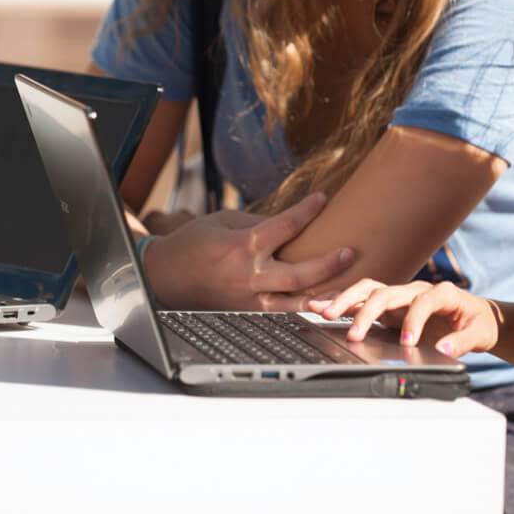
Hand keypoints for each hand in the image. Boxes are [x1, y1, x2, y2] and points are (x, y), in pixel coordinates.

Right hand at [141, 193, 352, 310]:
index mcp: (242, 246)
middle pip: (300, 273)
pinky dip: (303, 310)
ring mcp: (248, 300)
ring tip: (347, 287)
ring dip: (324, 295)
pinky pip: (281, 313)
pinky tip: (322, 306)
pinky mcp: (246, 314)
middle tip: (350, 252)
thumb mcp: (222, 222)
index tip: (323, 199)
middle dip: (329, 263)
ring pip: (295, 302)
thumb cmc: (191, 243)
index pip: (284, 226)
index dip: (307, 211)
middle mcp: (249, 276)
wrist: (163, 277)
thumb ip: (256, 223)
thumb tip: (288, 223)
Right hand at [308, 278, 498, 356]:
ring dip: (345, 300)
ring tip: (321, 310)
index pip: (421, 302)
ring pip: (368, 290)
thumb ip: (462, 342)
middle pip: (385, 292)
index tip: (407, 344)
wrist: (477, 316)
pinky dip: (341, 300)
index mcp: (441, 293)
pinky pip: (362, 298)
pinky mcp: (390, 305)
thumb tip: (445, 349)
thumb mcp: (480, 333)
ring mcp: (400, 296)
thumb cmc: (479, 323)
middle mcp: (416, 290)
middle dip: (366, 310)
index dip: (413, 322)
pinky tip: (320, 305)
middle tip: (353, 333)